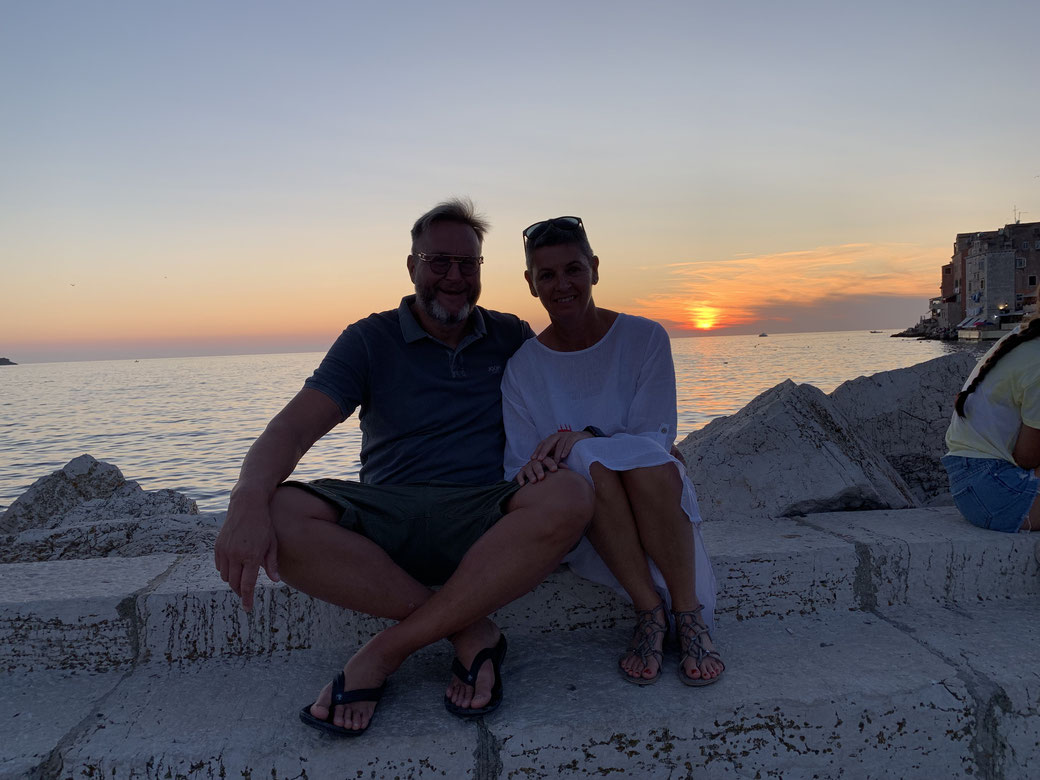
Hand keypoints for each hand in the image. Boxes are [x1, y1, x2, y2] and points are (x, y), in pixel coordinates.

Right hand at [214, 485, 280, 611]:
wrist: (247, 505)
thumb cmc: (264, 525)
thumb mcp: (272, 543)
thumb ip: (272, 563)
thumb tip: (276, 581)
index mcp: (251, 556)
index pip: (247, 585)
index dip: (247, 599)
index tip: (248, 609)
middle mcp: (235, 555)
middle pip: (234, 584)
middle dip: (240, 592)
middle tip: (246, 595)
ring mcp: (224, 550)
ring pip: (225, 576)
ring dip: (232, 581)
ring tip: (241, 580)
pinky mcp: (218, 546)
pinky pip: (219, 566)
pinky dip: (226, 571)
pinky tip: (234, 568)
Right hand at [515, 455, 561, 485]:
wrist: (535, 470)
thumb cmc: (547, 469)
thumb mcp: (553, 466)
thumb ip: (559, 466)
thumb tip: (568, 468)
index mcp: (543, 459)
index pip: (547, 459)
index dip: (550, 464)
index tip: (554, 469)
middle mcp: (535, 462)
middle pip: (536, 464)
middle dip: (539, 470)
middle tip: (542, 477)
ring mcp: (527, 467)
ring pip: (528, 469)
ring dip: (531, 475)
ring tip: (534, 481)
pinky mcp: (521, 473)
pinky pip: (519, 475)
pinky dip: (520, 479)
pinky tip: (522, 484)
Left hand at [532, 430, 594, 462]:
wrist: (583, 438)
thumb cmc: (568, 446)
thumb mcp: (558, 449)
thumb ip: (551, 455)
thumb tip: (540, 466)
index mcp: (552, 439)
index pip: (542, 444)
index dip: (537, 451)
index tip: (532, 459)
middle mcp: (557, 436)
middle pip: (548, 443)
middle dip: (543, 451)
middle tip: (539, 459)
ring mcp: (566, 435)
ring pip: (559, 444)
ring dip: (556, 454)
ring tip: (553, 462)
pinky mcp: (574, 436)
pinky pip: (569, 442)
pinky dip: (566, 449)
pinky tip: (563, 456)